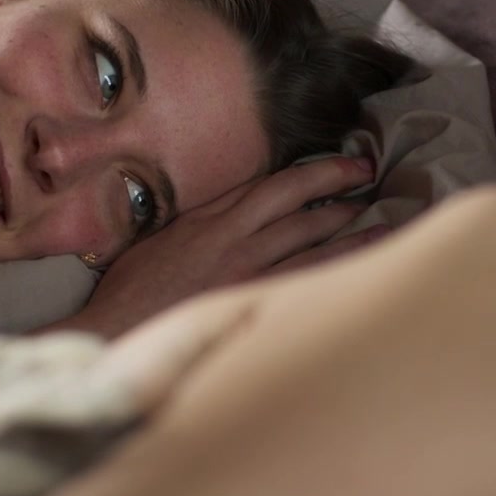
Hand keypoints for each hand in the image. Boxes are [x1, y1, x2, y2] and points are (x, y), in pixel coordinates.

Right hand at [66, 157, 388, 338]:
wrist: (115, 331)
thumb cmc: (132, 292)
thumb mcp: (160, 240)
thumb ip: (200, 222)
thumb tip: (237, 213)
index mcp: (208, 219)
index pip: (271, 184)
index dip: (314, 172)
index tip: (343, 165)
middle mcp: (231, 240)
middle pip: (296, 204)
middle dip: (337, 186)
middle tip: (368, 175)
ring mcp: (244, 273)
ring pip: (309, 243)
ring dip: (348, 229)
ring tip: (380, 222)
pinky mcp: (248, 304)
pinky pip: (303, 283)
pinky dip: (334, 270)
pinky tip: (359, 267)